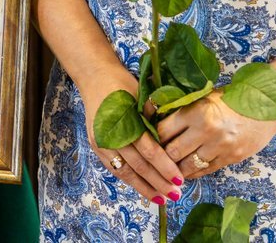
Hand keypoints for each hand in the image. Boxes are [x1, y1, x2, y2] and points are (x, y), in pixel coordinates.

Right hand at [79, 70, 183, 204]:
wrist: (95, 77)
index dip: (165, 167)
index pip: (149, 150)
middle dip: (159, 182)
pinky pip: (115, 169)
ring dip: (145, 187)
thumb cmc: (123, 84)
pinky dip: (130, 181)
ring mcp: (101, 143)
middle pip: (139, 166)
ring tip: (162, 199)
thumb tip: (176, 142)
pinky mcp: (96, 147)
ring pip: (125, 172)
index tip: (180, 179)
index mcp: (125, 121)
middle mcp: (111, 136)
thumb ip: (154, 119)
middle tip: (176, 195)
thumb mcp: (142, 96)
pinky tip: (143, 189)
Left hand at [156, 90, 275, 178]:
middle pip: (172, 151)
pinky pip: (204, 170)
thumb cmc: (232, 98)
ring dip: (176, 168)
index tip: (150, 139)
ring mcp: (219, 147)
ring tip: (170, 167)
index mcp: (196, 110)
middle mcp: (206, 130)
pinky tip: (187, 171)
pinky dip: (193, 172)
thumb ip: (183, 108)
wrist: (266, 107)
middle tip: (156, 157)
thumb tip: (155, 116)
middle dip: (162, 155)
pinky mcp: (230, 158)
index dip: (154, 136)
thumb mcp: (205, 96)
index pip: (163, 130)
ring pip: (187, 166)